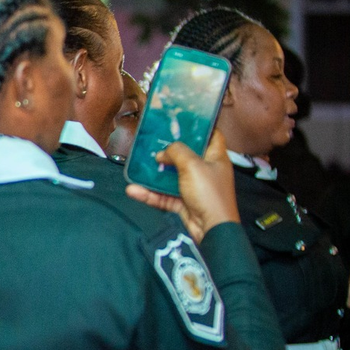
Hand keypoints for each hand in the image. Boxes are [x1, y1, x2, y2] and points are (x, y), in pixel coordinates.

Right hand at [124, 130, 240, 242]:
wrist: (211, 229)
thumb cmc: (209, 194)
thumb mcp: (193, 165)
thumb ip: (177, 152)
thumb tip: (163, 152)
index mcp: (215, 157)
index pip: (212, 135)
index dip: (200, 126)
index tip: (183, 120)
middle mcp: (206, 170)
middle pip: (187, 155)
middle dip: (170, 150)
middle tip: (154, 142)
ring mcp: (194, 187)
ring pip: (171, 176)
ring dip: (155, 173)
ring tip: (140, 166)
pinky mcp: (183, 202)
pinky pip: (163, 195)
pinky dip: (149, 193)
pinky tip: (134, 190)